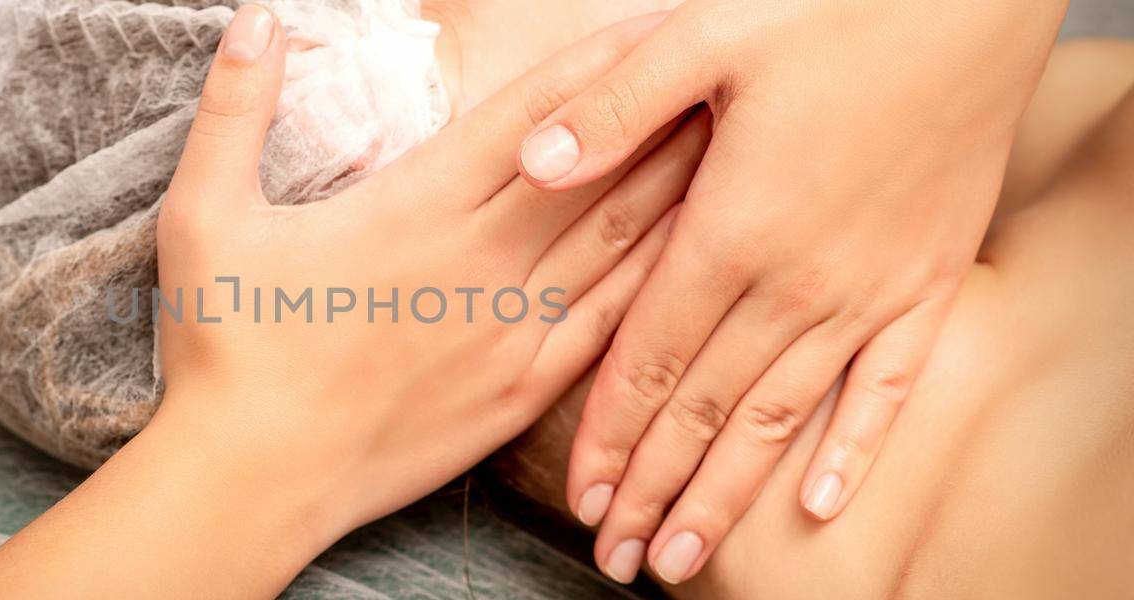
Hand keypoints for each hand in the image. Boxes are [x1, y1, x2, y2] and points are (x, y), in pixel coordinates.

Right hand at [0, 8, 708, 597]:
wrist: (253, 478)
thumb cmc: (225, 347)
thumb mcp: (206, 216)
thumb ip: (235, 110)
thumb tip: (254, 16)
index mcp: (416, 208)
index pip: (532, 120)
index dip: (601, 67)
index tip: (657, 27)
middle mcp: (481, 262)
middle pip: (598, 171)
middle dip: (665, 113)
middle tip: (725, 73)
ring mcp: (509, 330)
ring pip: (618, 244)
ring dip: (679, 188)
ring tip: (738, 141)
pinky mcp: (519, 390)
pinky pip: (611, 326)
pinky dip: (661, 283)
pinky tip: (702, 257)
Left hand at [517, 0, 1069, 583]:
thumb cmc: (832, 7)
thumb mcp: (704, 35)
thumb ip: (613, 108)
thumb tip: (533, 162)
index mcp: (735, 227)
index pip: (654, 359)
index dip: (613, 435)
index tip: (584, 499)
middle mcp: (802, 279)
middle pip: (711, 410)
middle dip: (657, 489)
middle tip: (618, 559)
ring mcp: (872, 287)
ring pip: (786, 417)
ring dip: (731, 493)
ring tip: (685, 558)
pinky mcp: (929, 278)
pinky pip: (890, 384)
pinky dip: (857, 446)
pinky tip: (824, 503)